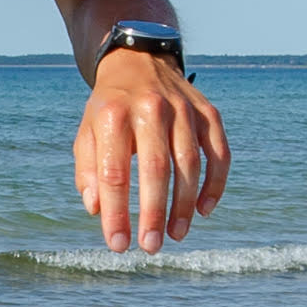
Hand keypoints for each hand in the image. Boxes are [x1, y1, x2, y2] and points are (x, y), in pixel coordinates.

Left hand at [76, 52, 228, 251]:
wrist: (139, 60)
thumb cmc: (109, 108)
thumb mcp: (87, 132)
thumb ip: (88, 171)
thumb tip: (96, 209)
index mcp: (113, 114)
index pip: (114, 172)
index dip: (115, 212)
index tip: (118, 244)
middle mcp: (150, 107)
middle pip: (155, 168)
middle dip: (153, 213)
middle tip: (150, 246)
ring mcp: (184, 108)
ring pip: (190, 163)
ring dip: (184, 204)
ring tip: (176, 235)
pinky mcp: (208, 112)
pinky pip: (218, 153)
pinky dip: (215, 184)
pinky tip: (204, 210)